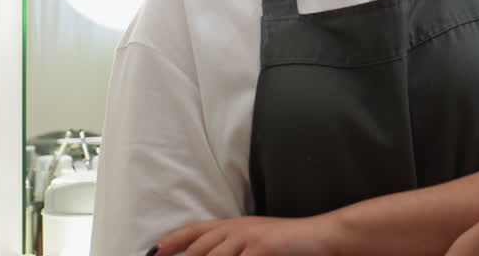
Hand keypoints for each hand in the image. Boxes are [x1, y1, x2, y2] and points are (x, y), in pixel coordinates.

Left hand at [151, 214, 338, 255]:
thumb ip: (237, 249)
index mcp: (236, 225)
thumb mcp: (259, 241)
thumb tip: (217, 254)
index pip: (197, 230)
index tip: (156, 251)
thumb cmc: (293, 244)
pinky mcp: (260, 248)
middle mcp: (238, 228)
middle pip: (199, 247)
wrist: (322, 236)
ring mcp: (249, 237)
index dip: (174, 240)